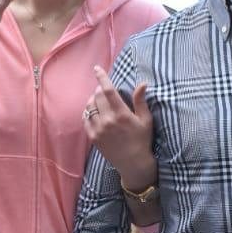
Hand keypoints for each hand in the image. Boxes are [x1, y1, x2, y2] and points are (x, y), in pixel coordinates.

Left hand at [84, 64, 154, 185]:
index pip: (109, 91)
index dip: (102, 77)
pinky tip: (94, 111)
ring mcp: (99, 129)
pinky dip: (88, 111)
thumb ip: (141, 101)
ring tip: (99, 99)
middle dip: (100, 89)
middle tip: (105, 89)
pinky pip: (85, 119)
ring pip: (90, 106)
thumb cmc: (142, 140)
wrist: (133, 163)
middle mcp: (108, 121)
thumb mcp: (146, 120)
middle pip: (98, 96)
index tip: (97, 69)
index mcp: (122, 114)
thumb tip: (142, 84)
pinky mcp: (93, 137)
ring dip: (93, 99)